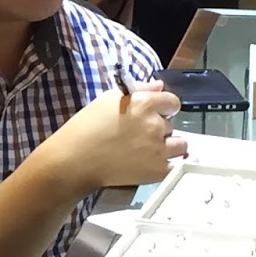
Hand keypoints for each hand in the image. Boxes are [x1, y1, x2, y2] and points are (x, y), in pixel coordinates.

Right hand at [51, 84, 188, 193]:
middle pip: (172, 123)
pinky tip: (150, 164)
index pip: (172, 102)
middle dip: (159, 128)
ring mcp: (159, 148)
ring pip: (180, 144)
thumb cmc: (86, 127)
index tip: (153, 115)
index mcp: (144, 103)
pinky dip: (166, 164)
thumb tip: (159, 86)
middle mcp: (155, 124)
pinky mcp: (159, 170)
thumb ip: (139, 89)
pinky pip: (175, 164)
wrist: (75, 160)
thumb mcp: (108, 99)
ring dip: (168, 146)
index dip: (163, 108)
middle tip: (139, 136)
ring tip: (146, 151)